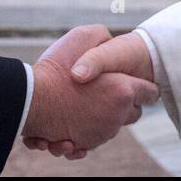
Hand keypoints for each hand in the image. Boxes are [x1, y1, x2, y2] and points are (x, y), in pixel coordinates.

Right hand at [21, 25, 157, 159]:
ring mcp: (101, 133)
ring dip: (99, 119)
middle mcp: (117, 116)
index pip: (149, 92)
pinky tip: (71, 124)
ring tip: (80, 108)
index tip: (135, 84)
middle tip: (104, 94)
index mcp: (123, 90)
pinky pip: (90, 143)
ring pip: (110, 128)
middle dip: (122, 105)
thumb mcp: (82, 35)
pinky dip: (82, 136)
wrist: (30, 100)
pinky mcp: (83, 145)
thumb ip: (101, 37)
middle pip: (132, 113)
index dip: (144, 87)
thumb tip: (109, 40)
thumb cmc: (56, 68)